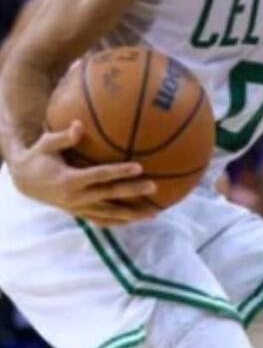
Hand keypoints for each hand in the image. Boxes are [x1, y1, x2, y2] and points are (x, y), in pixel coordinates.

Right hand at [9, 121, 158, 226]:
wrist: (23, 182)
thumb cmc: (39, 157)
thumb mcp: (46, 144)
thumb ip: (64, 137)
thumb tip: (79, 125)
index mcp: (68, 179)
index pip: (99, 175)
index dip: (119, 171)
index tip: (139, 167)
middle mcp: (74, 197)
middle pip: (109, 195)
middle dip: (132, 192)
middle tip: (154, 186)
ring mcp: (77, 208)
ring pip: (108, 213)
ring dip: (130, 214)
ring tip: (154, 213)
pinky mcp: (78, 213)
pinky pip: (100, 220)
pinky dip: (118, 222)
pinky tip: (136, 221)